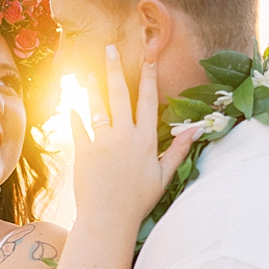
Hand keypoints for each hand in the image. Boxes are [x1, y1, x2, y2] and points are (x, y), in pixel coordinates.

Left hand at [70, 45, 198, 232]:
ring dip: (91, 85)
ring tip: (86, 69)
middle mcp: (124, 136)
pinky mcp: (83, 152)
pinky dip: (74, 115)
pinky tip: (71, 103)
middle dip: (115, 69)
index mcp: (145, 140)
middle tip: (109, 48)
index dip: (149, 77)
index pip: (148, 101)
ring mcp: (102, 142)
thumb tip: (196, 129)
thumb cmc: (138, 201)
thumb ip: (178, 150)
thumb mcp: (164, 177)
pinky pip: (78, 127)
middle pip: (120, 94)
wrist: (109, 220)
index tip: (148, 56)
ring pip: (96, 106)